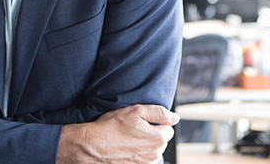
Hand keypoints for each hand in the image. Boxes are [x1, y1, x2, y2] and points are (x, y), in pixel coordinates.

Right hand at [57, 104, 178, 163]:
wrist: (94, 145)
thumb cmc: (112, 127)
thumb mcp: (136, 111)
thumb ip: (159, 112)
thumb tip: (175, 117)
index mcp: (159, 138)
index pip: (167, 127)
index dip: (154, 120)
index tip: (141, 120)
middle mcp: (156, 154)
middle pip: (160, 139)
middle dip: (150, 132)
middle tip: (132, 126)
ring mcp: (146, 163)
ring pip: (151, 149)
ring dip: (143, 142)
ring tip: (126, 136)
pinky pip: (142, 157)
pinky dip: (136, 151)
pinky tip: (124, 146)